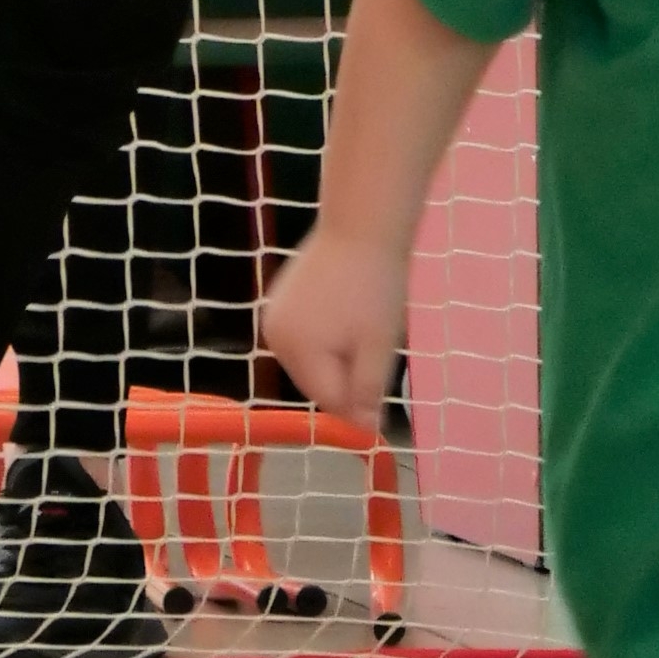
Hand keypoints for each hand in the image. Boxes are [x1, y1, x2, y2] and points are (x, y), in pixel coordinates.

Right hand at [260, 225, 408, 433]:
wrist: (362, 226)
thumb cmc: (376, 286)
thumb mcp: (379, 345)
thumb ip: (368, 390)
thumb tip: (366, 431)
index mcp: (299, 351)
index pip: (329, 400)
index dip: (359, 406)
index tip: (384, 392)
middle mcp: (276, 338)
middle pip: (316, 382)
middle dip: (347, 376)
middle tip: (376, 344)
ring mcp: (274, 318)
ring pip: (310, 361)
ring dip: (337, 357)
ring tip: (362, 324)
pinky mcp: (279, 302)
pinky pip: (304, 338)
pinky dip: (326, 337)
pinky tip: (347, 312)